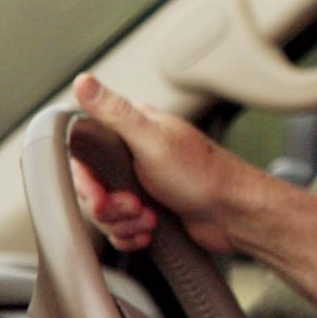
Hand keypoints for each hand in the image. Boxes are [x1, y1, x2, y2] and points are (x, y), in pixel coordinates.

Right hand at [70, 73, 246, 253]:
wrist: (233, 214)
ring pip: (104, 212)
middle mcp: (134, 155)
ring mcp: (140, 184)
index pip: (83, 153)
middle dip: (109, 207)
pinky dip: (131, 235)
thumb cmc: (202, 174)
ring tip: (150, 218)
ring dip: (124, 223)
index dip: (86, 180)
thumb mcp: (153, 140)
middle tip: (134, 205)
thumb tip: (84, 81)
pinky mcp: (147, 210)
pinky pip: (119, 229)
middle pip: (91, 188)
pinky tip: (150, 231)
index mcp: (132, 129)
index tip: (101, 192)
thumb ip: (115, 113)